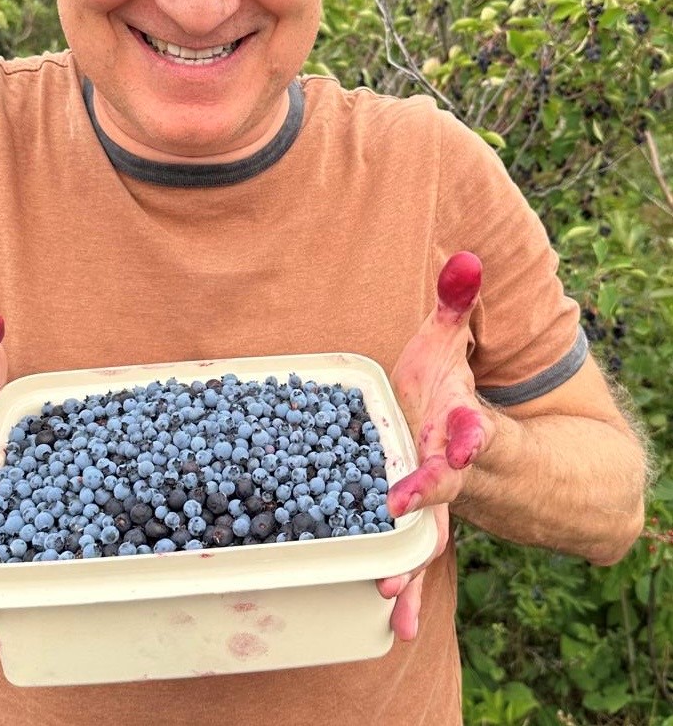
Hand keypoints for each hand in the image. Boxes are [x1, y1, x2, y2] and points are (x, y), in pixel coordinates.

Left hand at [378, 253, 494, 639]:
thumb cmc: (450, 390)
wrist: (490, 448)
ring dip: (412, 564)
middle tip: (400, 507)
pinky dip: (404, 588)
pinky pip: (411, 560)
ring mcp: (438, 504)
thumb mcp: (450, 347)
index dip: (467, 427)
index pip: (468, 426)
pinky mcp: (417, 524)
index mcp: (458, 424)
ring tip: (391, 595)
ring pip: (427, 537)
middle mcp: (453, 469)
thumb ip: (455, 306)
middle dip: (425, 495)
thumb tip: (465, 257)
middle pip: (444, 485)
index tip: (465, 431)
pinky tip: (392, 625)